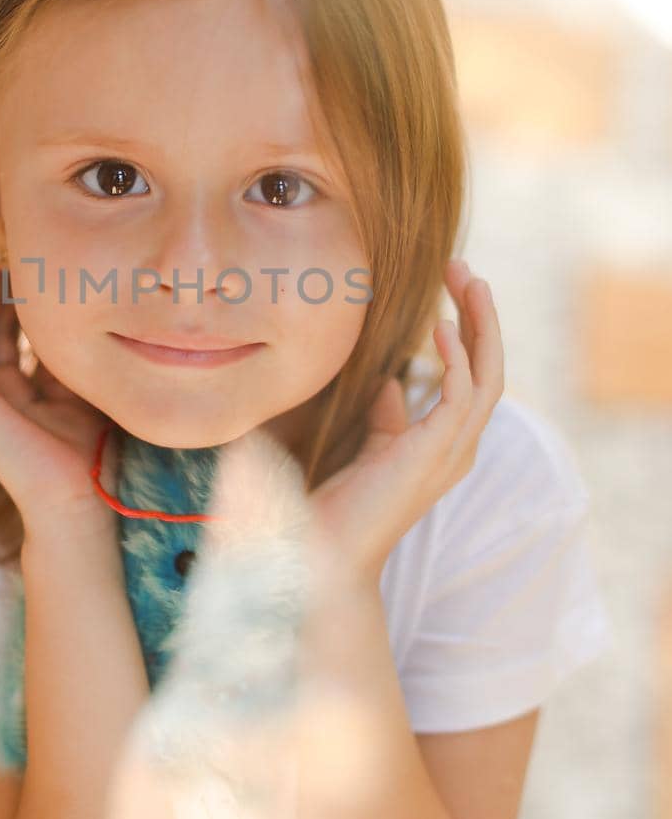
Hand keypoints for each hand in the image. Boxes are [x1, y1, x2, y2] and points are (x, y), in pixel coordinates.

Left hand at [306, 259, 504, 590]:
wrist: (328, 551)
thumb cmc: (344, 505)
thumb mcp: (371, 447)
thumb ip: (386, 418)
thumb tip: (391, 383)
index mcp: (444, 442)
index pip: (474, 374)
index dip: (470, 329)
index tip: (452, 286)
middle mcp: (457, 445)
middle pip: (489, 366)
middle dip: (482, 314)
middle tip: (464, 267)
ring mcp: (451, 451)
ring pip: (487, 375)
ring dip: (480, 324)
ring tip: (467, 280)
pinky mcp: (435, 453)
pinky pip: (461, 396)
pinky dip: (457, 358)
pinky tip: (441, 326)